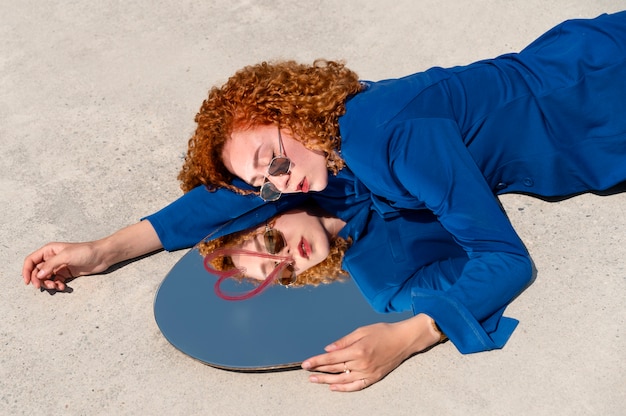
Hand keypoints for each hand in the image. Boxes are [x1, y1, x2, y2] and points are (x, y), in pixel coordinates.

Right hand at [22, 221, 162, 291]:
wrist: (102, 256)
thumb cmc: (85, 251)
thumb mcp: (66, 256)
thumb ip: (51, 265)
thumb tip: (38, 275)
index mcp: (49, 250)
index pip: (31, 260)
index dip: (26, 271)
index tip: (28, 282)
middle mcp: (52, 258)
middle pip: (37, 271)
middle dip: (39, 280)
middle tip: (45, 286)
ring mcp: (59, 266)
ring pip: (46, 278)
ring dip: (49, 284)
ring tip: (57, 286)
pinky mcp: (67, 273)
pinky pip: (56, 281)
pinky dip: (57, 285)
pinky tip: (63, 287)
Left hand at [301, 314, 440, 391]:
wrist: (404, 340)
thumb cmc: (383, 332)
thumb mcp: (362, 331)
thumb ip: (344, 341)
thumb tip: (328, 348)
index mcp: (358, 350)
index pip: (331, 358)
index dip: (317, 361)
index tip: (305, 363)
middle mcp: (362, 364)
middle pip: (335, 369)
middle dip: (319, 370)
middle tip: (306, 371)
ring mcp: (368, 373)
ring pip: (342, 380)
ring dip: (326, 381)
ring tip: (314, 380)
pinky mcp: (374, 378)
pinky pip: (356, 386)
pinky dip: (344, 388)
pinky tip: (333, 387)